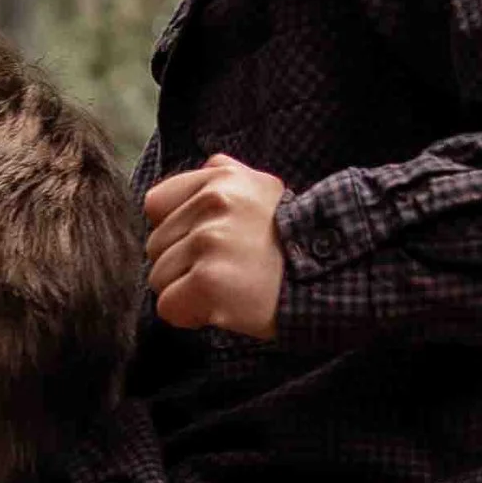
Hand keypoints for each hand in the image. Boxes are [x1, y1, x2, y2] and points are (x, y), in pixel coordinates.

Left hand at [145, 154, 286, 337]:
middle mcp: (213, 204)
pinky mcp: (208, 281)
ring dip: (186, 291)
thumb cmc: (290, 241)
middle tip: (223, 269)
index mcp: (221, 178)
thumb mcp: (263, 188)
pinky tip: (222, 307)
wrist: (326, 278)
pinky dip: (190, 315)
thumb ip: (224, 174)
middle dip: (181, 264)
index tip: (200, 243)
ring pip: (159, 278)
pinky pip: (168, 306)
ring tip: (227, 286)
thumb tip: (203, 167)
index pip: (155, 204)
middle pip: (155, 246)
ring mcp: (209, 241)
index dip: (173, 230)